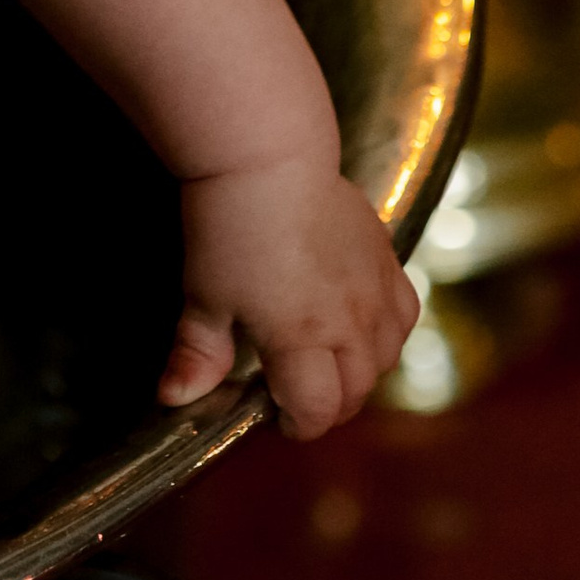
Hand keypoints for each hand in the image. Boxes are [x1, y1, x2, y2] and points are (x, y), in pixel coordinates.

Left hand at [160, 155, 421, 437]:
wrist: (266, 156)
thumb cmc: (228, 226)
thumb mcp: (204, 295)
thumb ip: (198, 353)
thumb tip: (174, 399)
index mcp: (302, 339)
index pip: (319, 410)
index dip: (298, 424)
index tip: (276, 417)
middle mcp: (350, 322)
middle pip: (356, 391)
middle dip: (329, 404)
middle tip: (296, 393)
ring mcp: (374, 289)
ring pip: (386, 357)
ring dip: (361, 372)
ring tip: (326, 361)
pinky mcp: (386, 256)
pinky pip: (405, 312)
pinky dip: (388, 331)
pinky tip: (361, 323)